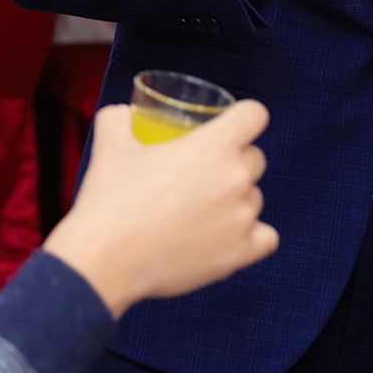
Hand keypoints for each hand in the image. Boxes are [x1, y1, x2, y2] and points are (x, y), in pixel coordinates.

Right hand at [42, 102, 277, 317]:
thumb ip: (118, 119)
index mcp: (212, 145)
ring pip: (256, 198)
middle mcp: (235, 178)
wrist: (106, 259)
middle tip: (204, 174)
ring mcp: (241, 218)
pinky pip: (266, 238)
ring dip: (238, 200)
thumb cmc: (111, 200)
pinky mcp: (240, 254)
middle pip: (256, 158)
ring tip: (203, 210)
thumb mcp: (111, 146)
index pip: (254, 116)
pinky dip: (251, 236)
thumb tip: (122, 113)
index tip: (233, 126)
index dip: (244, 117)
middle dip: (234, 162)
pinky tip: (228, 235)